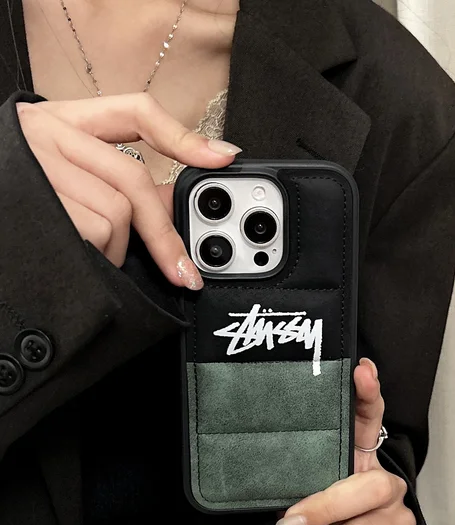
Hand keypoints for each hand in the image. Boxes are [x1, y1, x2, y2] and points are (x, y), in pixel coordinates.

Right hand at [16, 94, 241, 289]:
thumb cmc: (19, 196)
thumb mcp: (62, 174)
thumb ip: (114, 182)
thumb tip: (172, 210)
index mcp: (62, 121)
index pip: (134, 111)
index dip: (182, 137)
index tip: (223, 158)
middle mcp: (48, 133)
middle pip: (133, 180)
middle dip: (166, 236)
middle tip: (185, 272)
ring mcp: (39, 164)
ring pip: (116, 213)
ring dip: (121, 253)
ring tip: (100, 259)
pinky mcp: (35, 200)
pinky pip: (95, 233)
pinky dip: (102, 258)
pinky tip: (84, 260)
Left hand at [277, 358, 421, 524]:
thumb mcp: (302, 504)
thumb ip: (296, 486)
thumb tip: (273, 484)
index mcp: (360, 464)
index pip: (370, 421)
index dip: (368, 395)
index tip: (362, 369)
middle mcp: (388, 485)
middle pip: (370, 486)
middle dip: (325, 508)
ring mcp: (402, 519)